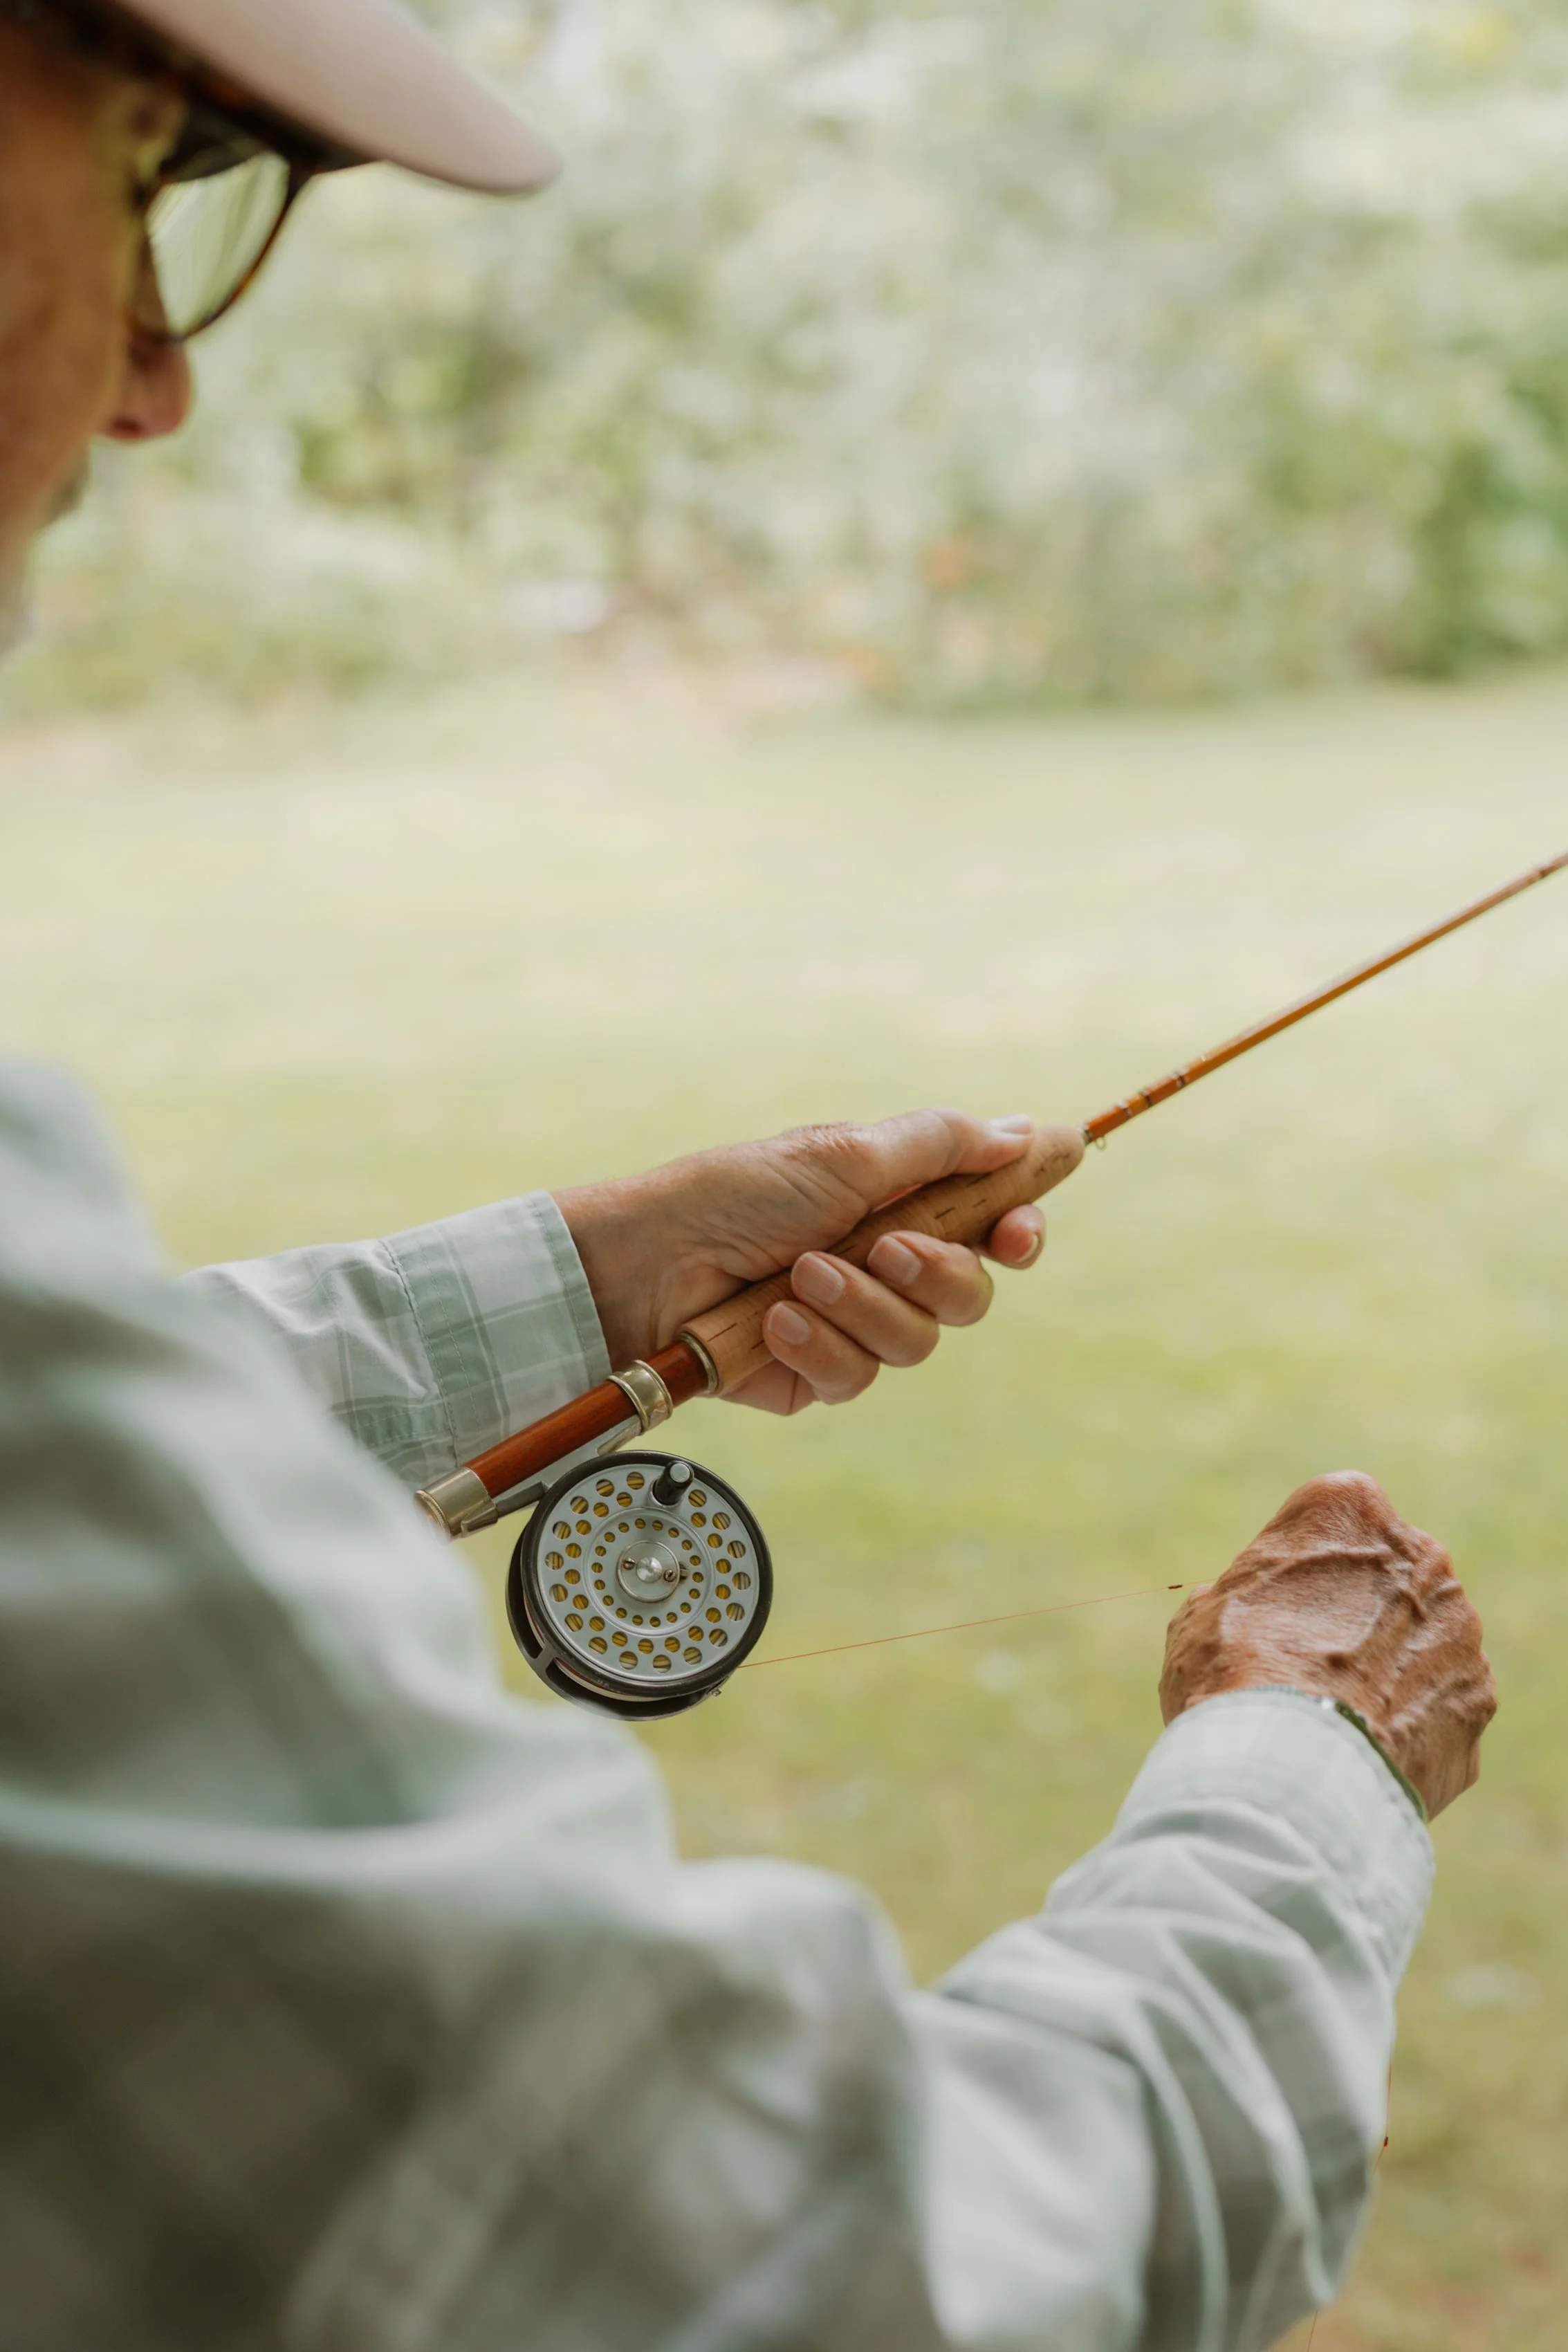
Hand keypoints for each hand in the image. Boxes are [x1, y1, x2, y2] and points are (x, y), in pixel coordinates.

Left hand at [554, 1108, 1066, 1414]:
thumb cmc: (734, 1193)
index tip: (1015, 1232)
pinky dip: (820, 1345)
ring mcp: (852, 1324)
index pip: (989, 1224)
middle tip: (887, 1248)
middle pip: (970, 1293)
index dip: (1017, 1230)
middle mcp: (883, 1265)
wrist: (649, 1262)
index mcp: (897, 1203)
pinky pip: (858, 1377)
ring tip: (800, 1276)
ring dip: (862, 1306)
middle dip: (937, 1272)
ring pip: (918, 1342)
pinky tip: (775, 1322)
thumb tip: (1024, 1130)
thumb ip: (940, 1145)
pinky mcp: (817, 1374)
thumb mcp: (843, 1154)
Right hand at [1160, 1471, 1495, 1818]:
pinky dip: (1410, 1726)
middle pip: (1382, 1577)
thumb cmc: (1236, 1676)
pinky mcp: (1479, 1700)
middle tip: (1301, 1665)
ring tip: (1331, 1721)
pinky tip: (1364, 1752)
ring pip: (1419, 1642)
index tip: (1270, 1608)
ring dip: (1386, 1670)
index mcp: (1349, 1510)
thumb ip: (1237, 1598)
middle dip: (1351, 1613)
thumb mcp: (1202, 1618)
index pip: (1325, 1519)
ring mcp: (1460, 1631)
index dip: (1293, 1567)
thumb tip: (1233, 1611)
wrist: (1296, 1772)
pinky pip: (1440, 1705)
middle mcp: (1422, 1555)